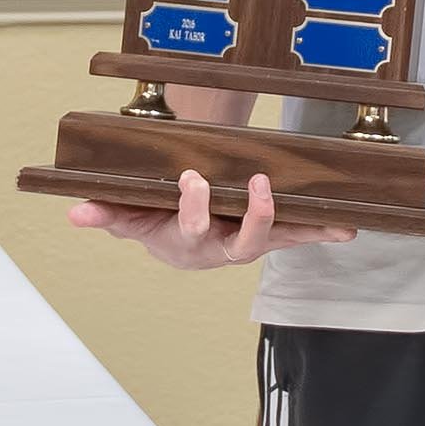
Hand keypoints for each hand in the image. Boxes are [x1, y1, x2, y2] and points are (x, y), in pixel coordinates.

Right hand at [68, 168, 355, 269]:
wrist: (176, 237)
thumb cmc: (154, 221)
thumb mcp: (128, 218)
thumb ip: (105, 215)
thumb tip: (75, 211)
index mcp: (186, 241)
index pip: (189, 227)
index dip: (192, 206)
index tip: (191, 177)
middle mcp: (220, 248)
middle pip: (241, 243)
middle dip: (253, 216)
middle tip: (257, 184)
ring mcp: (246, 242)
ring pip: (275, 242)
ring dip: (302, 230)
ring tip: (334, 223)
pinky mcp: (266, 236)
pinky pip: (296, 235)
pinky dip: (320, 232)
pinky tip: (348, 228)